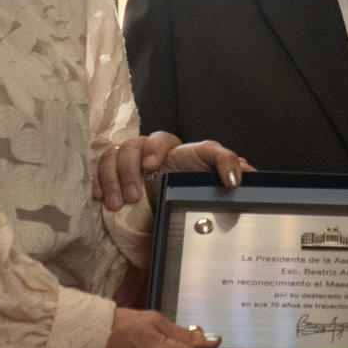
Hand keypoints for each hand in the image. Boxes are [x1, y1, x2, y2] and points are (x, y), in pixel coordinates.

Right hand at [94, 134, 252, 209]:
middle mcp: (151, 150)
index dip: (158, 149)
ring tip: (119, 204)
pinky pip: (100, 167)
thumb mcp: (209, 178)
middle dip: (131, 169)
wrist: (166, 208)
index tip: (154, 167)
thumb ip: (226, 168)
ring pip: (115, 155)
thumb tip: (248, 172)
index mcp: (177, 151)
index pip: (168, 139)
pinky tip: (101, 199)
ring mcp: (130, 159)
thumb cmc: (188, 187)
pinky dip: (99, 182)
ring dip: (115, 180)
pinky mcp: (113, 172)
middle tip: (135, 195)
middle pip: (134, 145)